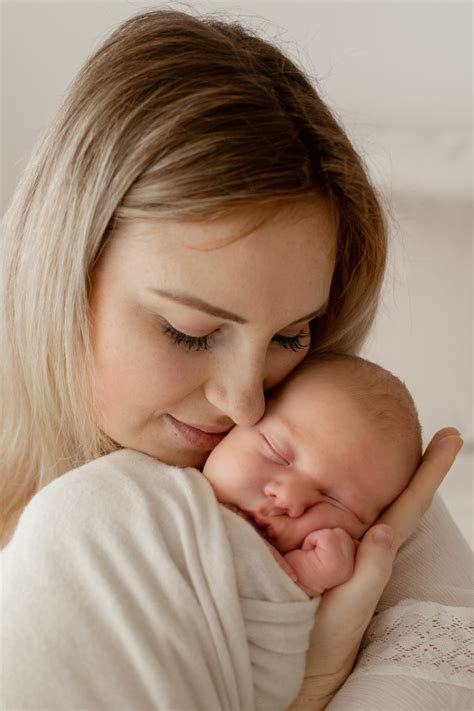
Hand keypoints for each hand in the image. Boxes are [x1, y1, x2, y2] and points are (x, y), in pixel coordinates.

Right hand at [288, 427, 462, 710]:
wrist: (290, 658)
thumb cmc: (323, 640)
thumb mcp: (349, 608)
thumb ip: (369, 573)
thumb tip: (386, 530)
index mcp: (374, 550)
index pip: (409, 503)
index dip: (430, 471)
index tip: (450, 437)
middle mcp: (362, 541)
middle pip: (395, 492)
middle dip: (415, 461)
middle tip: (437, 431)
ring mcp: (342, 542)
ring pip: (362, 495)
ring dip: (379, 468)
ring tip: (386, 437)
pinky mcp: (317, 544)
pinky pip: (330, 506)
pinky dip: (336, 485)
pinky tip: (331, 472)